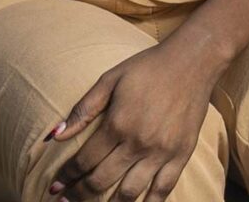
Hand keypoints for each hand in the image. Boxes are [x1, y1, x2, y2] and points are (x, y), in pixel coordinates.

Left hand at [43, 37, 225, 200]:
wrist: (193, 61)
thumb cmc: (148, 67)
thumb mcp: (110, 79)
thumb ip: (83, 109)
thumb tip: (55, 136)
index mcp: (118, 123)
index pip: (84, 161)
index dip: (67, 176)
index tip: (55, 187)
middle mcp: (138, 143)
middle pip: (102, 181)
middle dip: (80, 195)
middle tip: (67, 201)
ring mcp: (162, 152)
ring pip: (130, 193)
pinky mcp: (181, 155)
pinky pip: (163, 189)